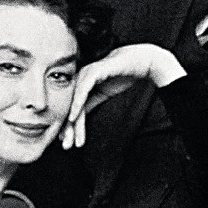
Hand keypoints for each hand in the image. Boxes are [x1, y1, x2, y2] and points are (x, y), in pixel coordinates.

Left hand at [61, 44, 183, 148]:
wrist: (141, 62)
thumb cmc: (124, 74)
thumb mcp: (103, 93)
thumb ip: (90, 102)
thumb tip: (78, 117)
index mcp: (81, 82)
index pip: (72, 108)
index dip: (69, 126)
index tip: (67, 142)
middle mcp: (80, 77)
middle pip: (70, 106)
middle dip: (68, 128)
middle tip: (66, 146)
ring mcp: (85, 73)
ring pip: (75, 102)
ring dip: (73, 122)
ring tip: (72, 138)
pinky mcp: (93, 72)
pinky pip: (82, 91)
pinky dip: (76, 105)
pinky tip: (73, 118)